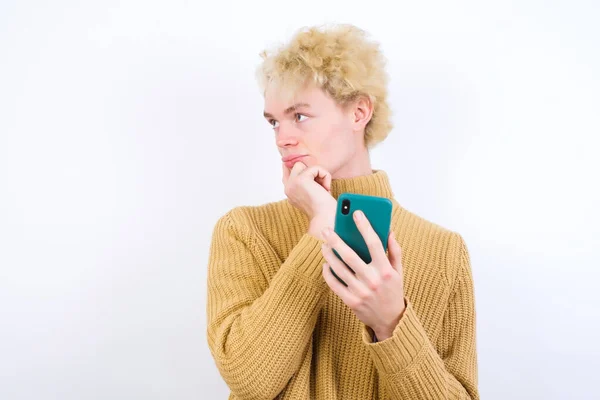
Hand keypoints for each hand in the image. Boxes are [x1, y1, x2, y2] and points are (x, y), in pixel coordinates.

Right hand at [282, 162, 336, 240]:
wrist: (326, 217)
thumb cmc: (323, 209)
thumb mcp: (312, 193)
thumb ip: (306, 182)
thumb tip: (306, 168)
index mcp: (290, 193)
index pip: (286, 172)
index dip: (295, 167)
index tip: (299, 164)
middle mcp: (288, 188)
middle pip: (297, 166)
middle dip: (311, 171)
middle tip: (320, 185)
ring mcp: (292, 183)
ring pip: (305, 165)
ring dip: (318, 174)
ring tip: (323, 188)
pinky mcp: (300, 179)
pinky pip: (316, 168)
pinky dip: (325, 176)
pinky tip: (326, 189)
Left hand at [320, 210, 405, 340]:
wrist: (390, 320)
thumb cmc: (393, 290)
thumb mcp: (399, 271)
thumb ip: (394, 250)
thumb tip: (389, 230)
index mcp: (385, 270)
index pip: (374, 243)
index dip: (365, 226)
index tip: (357, 213)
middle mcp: (372, 280)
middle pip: (350, 255)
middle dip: (336, 240)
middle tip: (326, 230)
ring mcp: (360, 291)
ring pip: (339, 268)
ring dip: (329, 254)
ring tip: (323, 245)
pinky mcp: (350, 301)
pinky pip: (334, 283)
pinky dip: (328, 272)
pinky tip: (326, 264)